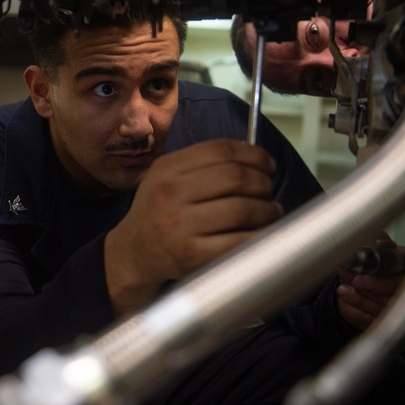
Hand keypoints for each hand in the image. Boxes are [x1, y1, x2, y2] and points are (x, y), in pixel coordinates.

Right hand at [104, 139, 283, 316]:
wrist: (133, 252)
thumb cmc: (158, 213)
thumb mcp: (166, 177)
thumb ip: (202, 164)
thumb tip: (256, 160)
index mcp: (166, 168)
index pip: (221, 150)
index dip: (253, 154)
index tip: (266, 164)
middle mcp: (170, 193)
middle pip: (236, 177)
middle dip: (263, 182)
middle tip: (268, 189)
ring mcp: (179, 226)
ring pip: (242, 208)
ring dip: (267, 209)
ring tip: (270, 211)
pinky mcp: (191, 255)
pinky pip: (240, 241)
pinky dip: (262, 235)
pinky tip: (264, 232)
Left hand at [337, 237, 404, 330]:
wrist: (357, 290)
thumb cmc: (370, 266)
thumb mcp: (369, 248)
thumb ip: (375, 242)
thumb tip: (380, 243)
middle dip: (382, 286)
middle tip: (359, 279)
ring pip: (396, 309)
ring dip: (366, 299)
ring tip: (347, 288)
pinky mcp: (404, 326)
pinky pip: (382, 322)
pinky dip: (359, 310)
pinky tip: (347, 298)